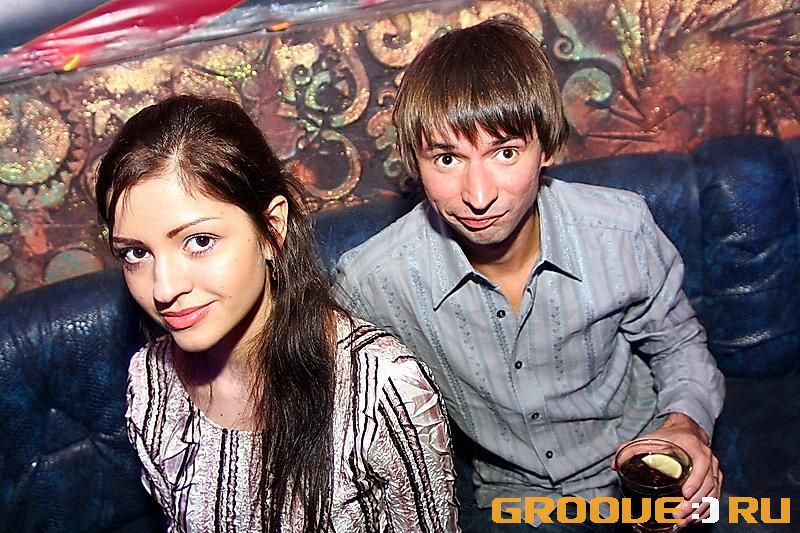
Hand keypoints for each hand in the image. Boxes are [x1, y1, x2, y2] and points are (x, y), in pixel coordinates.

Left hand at [635, 413, 722, 528]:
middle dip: (694, 503)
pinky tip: (694, 520)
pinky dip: (706, 511)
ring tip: (683, 522)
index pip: (701, 465)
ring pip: (713, 494)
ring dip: (699, 511)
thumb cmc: (669, 437)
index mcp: (695, 447)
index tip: (684, 494)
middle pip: (708, 484)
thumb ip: (631, 449)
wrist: (687, 432)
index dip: (696, 480)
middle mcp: (709, 459)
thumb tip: (614, 464)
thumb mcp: (651, 438)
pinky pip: (715, 498)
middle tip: (678, 514)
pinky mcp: (715, 480)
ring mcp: (714, 470)